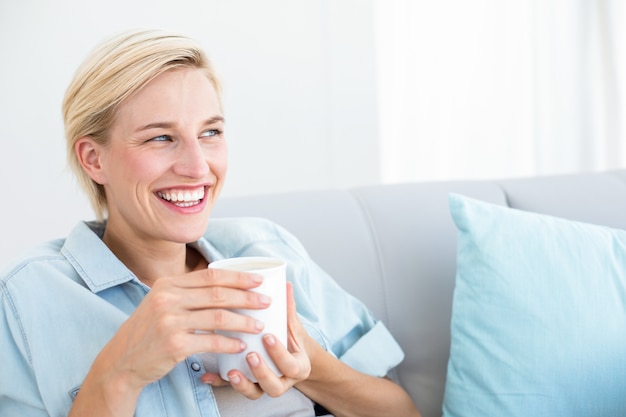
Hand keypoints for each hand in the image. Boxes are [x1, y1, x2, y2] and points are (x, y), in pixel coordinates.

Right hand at [99, 267, 270, 390]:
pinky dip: (230, 343)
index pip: (210, 275)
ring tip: (259, 325)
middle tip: (267, 302)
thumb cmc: (148, 331)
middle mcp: (167, 298)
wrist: (122, 361)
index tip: (259, 280)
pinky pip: (211, 342)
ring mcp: (169, 321)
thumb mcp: (160, 302)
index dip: (238, 277)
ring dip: (244, 322)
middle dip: (248, 297)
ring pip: (219, 317)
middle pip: (218, 294)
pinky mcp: (174, 344)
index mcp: (167, 284)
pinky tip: (241, 345)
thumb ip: (186, 291)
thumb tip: (225, 284)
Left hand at [201, 282, 312, 398]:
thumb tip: (285, 282)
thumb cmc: (290, 339)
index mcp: (297, 367)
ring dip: (242, 384)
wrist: (294, 359)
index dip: (279, 354)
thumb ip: (288, 308)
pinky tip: (207, 376)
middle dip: (261, 371)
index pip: (292, 366)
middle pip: (274, 386)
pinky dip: (220, 383)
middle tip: (250, 354)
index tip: (268, 337)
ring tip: (231, 372)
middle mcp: (282, 380)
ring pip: (255, 393)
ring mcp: (264, 386)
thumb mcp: (293, 327)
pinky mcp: (248, 386)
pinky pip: (233, 390)